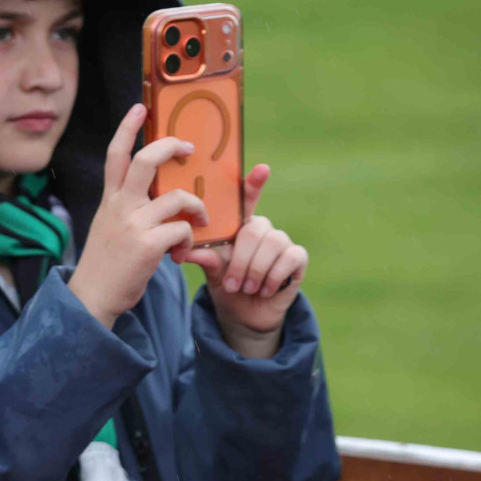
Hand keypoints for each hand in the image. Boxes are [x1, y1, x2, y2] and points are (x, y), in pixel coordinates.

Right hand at [68, 104, 209, 327]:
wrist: (93, 297)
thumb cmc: (107, 265)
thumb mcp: (110, 227)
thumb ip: (129, 209)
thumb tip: (161, 198)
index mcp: (111, 200)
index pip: (115, 155)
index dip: (127, 128)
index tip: (140, 108)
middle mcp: (120, 206)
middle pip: (145, 160)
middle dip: (170, 147)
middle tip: (188, 148)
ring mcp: (133, 224)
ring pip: (178, 197)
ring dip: (198, 207)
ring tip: (200, 221)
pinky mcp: (148, 245)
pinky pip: (184, 229)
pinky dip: (190, 240)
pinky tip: (182, 253)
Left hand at [182, 165, 307, 354]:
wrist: (244, 312)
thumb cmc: (226, 284)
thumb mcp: (212, 270)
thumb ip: (204, 256)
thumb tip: (183, 251)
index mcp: (239, 225)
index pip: (246, 200)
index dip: (254, 183)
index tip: (262, 168)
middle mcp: (261, 228)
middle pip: (254, 230)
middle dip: (241, 260)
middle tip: (232, 284)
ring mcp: (281, 241)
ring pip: (273, 242)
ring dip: (256, 270)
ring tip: (246, 288)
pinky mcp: (297, 257)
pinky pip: (290, 257)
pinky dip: (274, 276)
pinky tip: (264, 290)